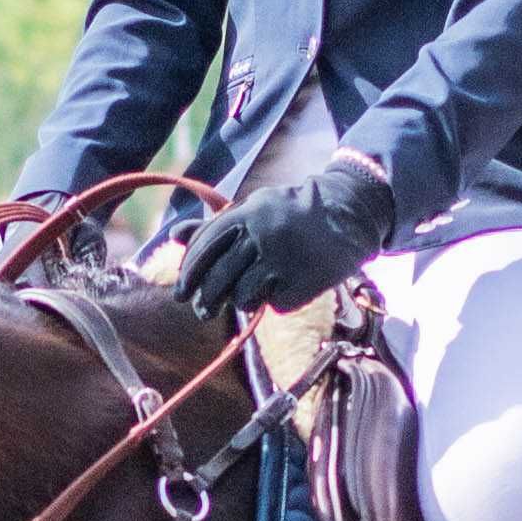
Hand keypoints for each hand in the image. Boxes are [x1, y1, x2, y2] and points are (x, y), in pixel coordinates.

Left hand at [174, 152, 401, 328]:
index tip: (181, 290)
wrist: (348, 214)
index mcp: (246, 214)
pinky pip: (274, 304)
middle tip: (202, 311)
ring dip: (241, 301)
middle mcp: (262, 236)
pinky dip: (274, 301)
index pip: (204, 249)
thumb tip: (174, 236)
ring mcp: (283, 262)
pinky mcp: (302, 284)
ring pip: (242, 297)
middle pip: (218, 279)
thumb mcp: (254, 209)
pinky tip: (284, 288)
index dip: (189, 273)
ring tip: (249, 295)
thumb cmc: (291, 213)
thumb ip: (215, 226)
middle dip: (205, 300)